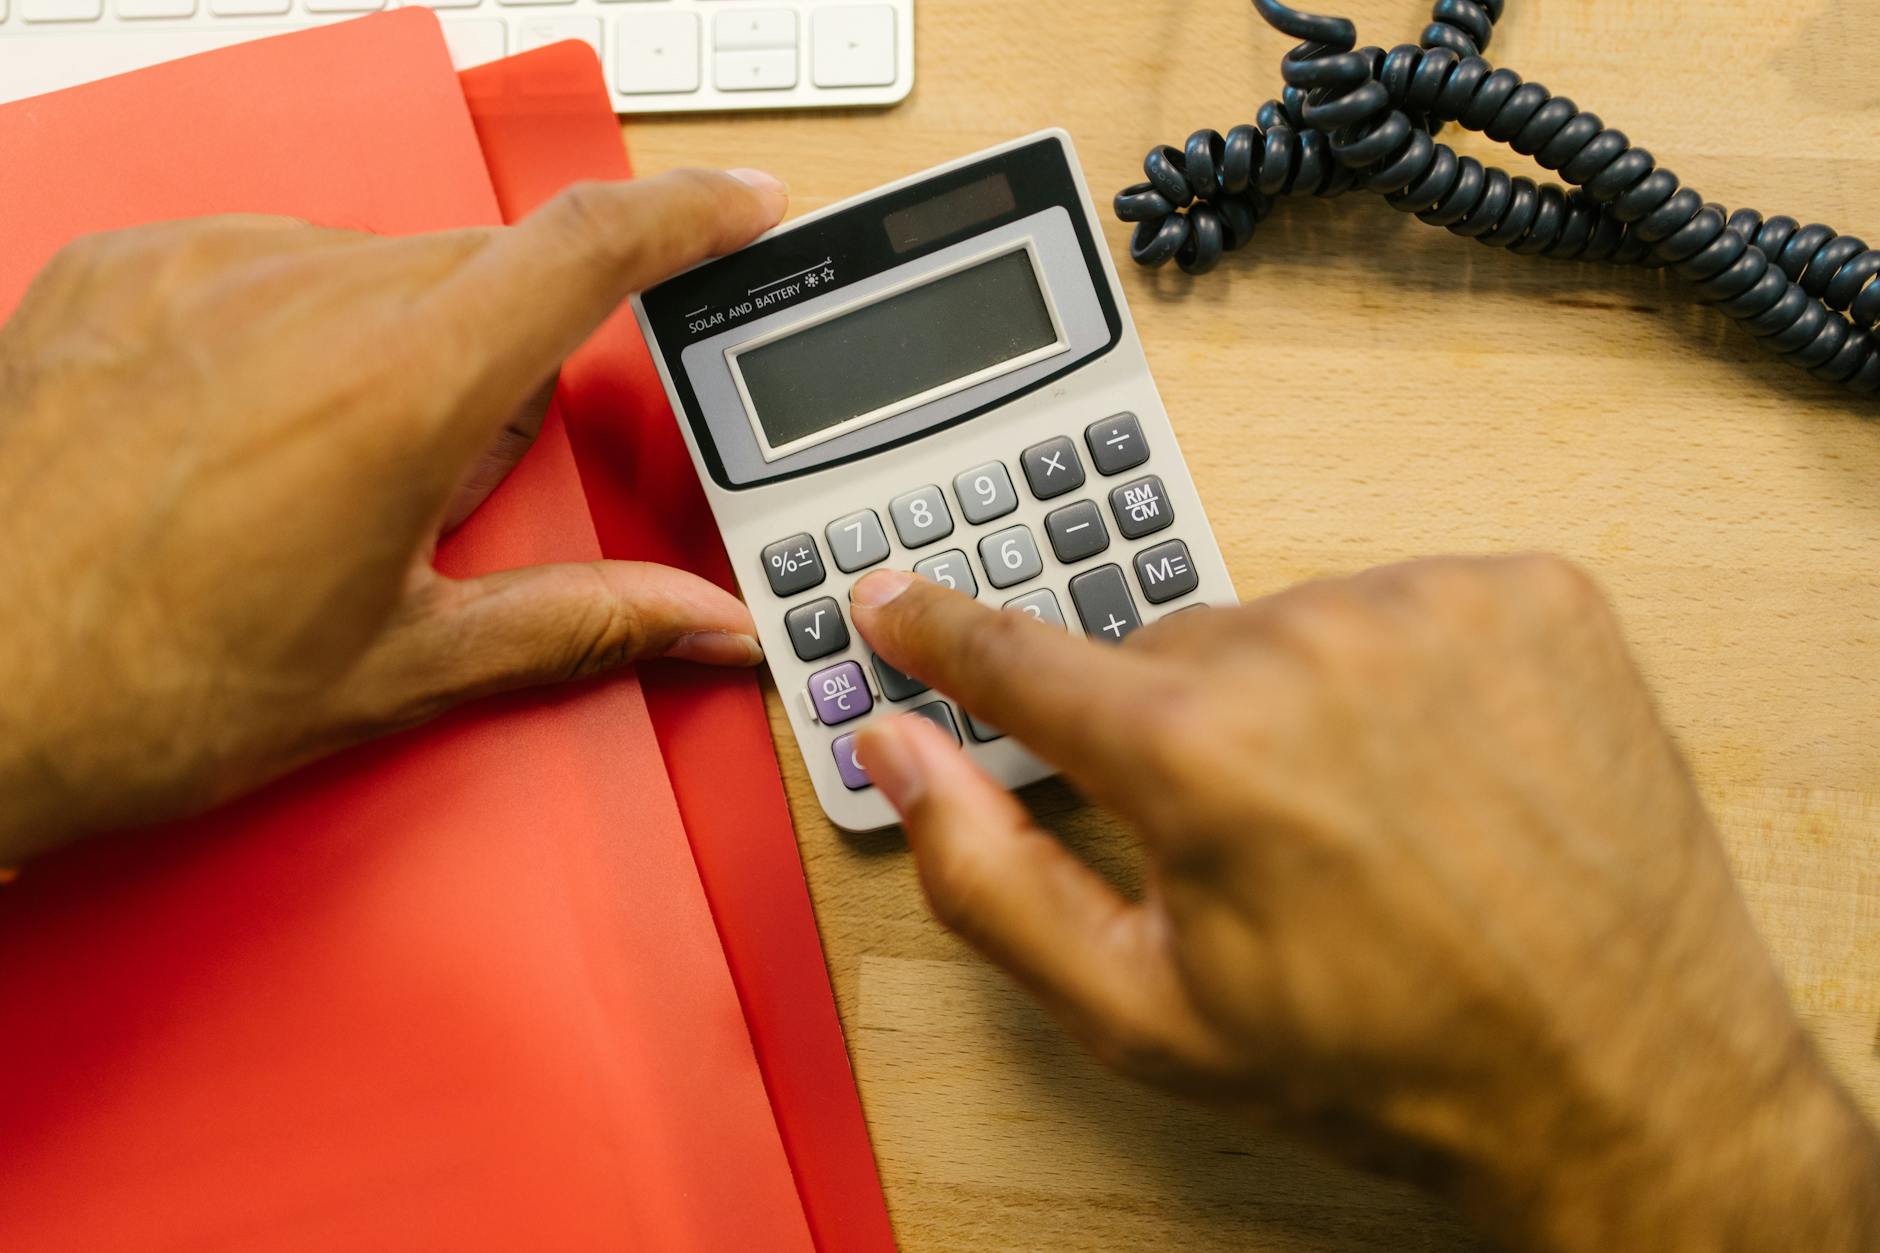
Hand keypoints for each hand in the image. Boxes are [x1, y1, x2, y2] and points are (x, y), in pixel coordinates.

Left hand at [0, 170, 786, 860]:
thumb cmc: (147, 693)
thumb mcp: (401, 669)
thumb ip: (582, 623)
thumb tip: (703, 625)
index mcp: (398, 395)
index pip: (586, 250)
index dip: (687, 215)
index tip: (740, 206)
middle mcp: (300, 301)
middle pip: (482, 275)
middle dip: (501, 363)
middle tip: (440, 485)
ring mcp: (197, 271)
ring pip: (374, 264)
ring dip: (393, 346)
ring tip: (316, 475)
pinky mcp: (119, 267)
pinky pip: (263, 258)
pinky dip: (290, 324)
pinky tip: (242, 430)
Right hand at [848, 557, 1879, 1251]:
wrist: (1623, 1070)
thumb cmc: (1391, 1057)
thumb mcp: (1144, 1011)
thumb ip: (984, 872)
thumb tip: (902, 753)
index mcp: (1194, 752)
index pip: (1016, 654)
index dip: (939, 628)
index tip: (893, 596)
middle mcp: (1308, 649)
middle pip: (1164, 654)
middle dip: (1173, 737)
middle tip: (1244, 838)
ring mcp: (1431, 608)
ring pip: (1286, 624)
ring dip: (1293, 701)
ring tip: (1363, 815)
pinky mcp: (1527, 595)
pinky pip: (1399, 602)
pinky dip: (1396, 670)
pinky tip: (1433, 766)